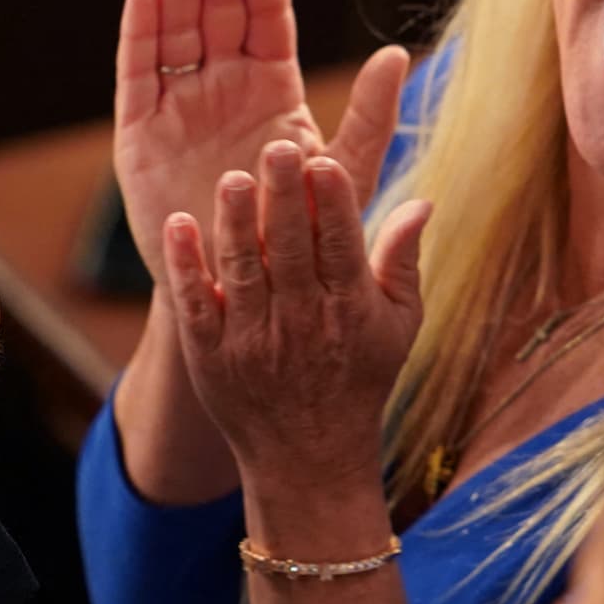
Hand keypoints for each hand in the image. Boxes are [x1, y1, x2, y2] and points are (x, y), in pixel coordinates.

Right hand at [114, 0, 408, 288]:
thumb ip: (371, 118)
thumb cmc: (297, 236)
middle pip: (217, 5)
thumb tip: (399, 55)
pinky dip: (141, 33)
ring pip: (178, 28)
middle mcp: (222, 87)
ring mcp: (180, 108)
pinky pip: (139, 76)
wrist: (245, 297)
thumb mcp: (342, 176)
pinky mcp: (140, 137)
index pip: (265, 14)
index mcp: (271, 88)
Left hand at [163, 141, 430, 482]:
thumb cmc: (360, 378)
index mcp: (349, 310)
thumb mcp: (399, 324)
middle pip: (290, 250)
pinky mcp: (210, 354)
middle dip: (284, 198)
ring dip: (236, 223)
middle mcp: (301, 323)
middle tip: (277, 146)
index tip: (324, 162)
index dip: (333, 206)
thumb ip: (403, 261)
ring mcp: (252, 340)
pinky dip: (187, 266)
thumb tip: (423, 202)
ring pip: (243, 270)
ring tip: (232, 177)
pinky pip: (196, 304)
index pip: (342, 247)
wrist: (307, 457)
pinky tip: (180, 225)